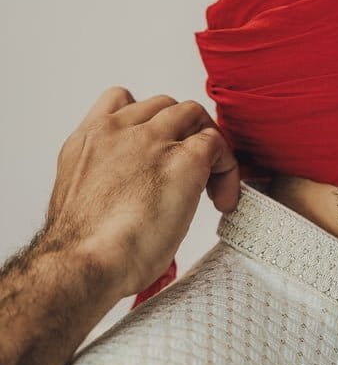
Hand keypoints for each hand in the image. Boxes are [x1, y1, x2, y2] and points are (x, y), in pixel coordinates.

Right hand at [41, 87, 239, 299]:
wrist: (86, 262)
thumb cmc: (84, 249)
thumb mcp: (82, 200)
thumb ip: (106, 181)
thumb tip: (130, 195)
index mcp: (88, 140)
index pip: (122, 101)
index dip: (149, 122)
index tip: (159, 153)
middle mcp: (117, 131)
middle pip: (165, 106)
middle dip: (183, 134)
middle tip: (191, 174)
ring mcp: (151, 140)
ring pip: (193, 115)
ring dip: (207, 144)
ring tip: (209, 186)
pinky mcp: (184, 159)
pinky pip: (218, 143)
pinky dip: (228, 169)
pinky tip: (222, 200)